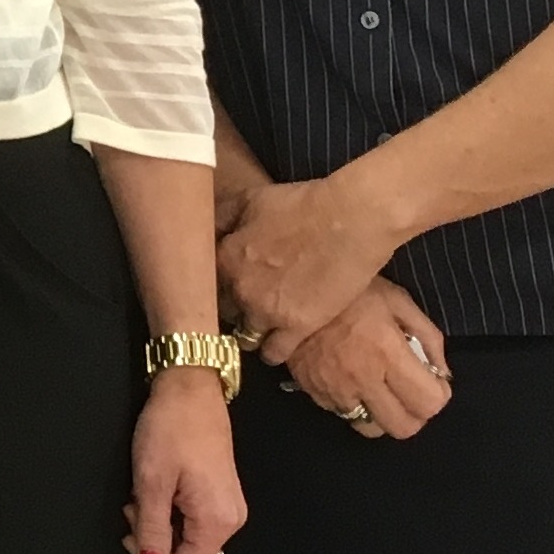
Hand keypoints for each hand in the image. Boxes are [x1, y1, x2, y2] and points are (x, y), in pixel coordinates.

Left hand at [122, 367, 247, 553]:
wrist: (190, 389)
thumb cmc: (174, 425)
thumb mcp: (152, 480)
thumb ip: (152, 528)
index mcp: (217, 521)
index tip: (134, 533)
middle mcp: (230, 519)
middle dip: (154, 537)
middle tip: (136, 504)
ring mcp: (226, 506)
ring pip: (186, 537)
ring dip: (159, 521)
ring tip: (148, 489)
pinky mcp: (219, 494)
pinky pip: (191, 519)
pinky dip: (169, 509)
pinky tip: (160, 485)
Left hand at [215, 173, 406, 357]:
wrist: (351, 219)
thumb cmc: (302, 204)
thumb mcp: (250, 199)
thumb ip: (220, 218)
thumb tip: (203, 230)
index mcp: (224, 258)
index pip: (202, 284)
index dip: (213, 284)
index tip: (223, 284)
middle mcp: (239, 289)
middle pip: (221, 312)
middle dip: (231, 308)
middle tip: (245, 302)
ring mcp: (267, 312)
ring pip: (243, 337)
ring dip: (249, 332)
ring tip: (261, 324)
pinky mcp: (297, 327)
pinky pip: (273, 353)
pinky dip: (272, 351)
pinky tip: (276, 343)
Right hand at [286, 280, 452, 439]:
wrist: (291, 287)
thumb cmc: (352, 290)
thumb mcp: (398, 301)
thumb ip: (428, 337)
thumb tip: (442, 373)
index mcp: (389, 353)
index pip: (427, 403)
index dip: (439, 396)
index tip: (434, 381)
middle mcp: (363, 379)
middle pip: (401, 428)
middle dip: (414, 415)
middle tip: (411, 394)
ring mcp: (335, 389)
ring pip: (370, 428)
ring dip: (382, 415)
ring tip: (382, 393)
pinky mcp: (311, 391)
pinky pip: (341, 414)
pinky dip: (354, 405)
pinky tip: (354, 382)